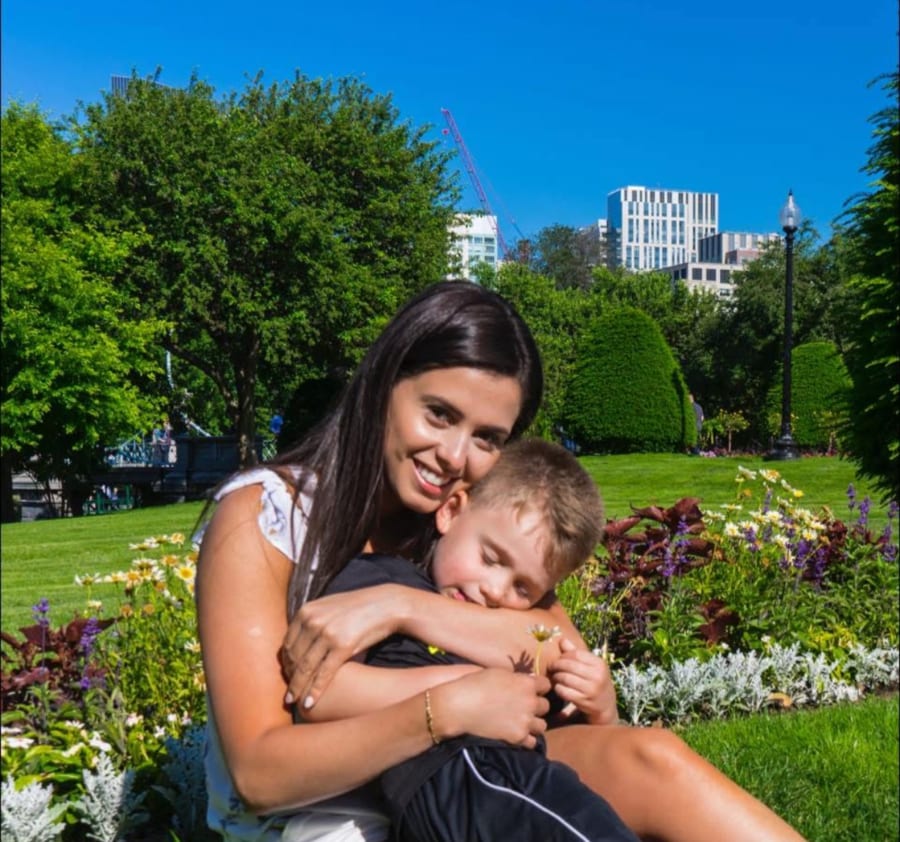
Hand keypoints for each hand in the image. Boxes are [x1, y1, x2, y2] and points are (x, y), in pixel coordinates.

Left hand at [281, 585, 406, 708]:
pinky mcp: (343, 646)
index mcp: (306, 611)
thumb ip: (312, 620)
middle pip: (293, 657)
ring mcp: (327, 633)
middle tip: (288, 694)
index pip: (288, 643)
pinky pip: (323, 674)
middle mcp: (313, 621)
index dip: (286, 663)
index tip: (287, 676)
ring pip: (305, 668)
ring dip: (297, 688)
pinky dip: (314, 691)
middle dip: (290, 677)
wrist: (387, 604)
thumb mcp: (329, 607)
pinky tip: (308, 703)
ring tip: (293, 702)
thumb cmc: (359, 607)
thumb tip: (299, 638)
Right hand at [432, 668, 550, 748]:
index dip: (538, 687)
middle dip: (536, 705)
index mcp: (527, 683)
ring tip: (521, 721)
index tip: (530, 690)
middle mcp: (531, 702)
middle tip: (524, 706)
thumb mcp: (499, 673)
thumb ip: (518, 678)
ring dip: (533, 723)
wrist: (460, 706)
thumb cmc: (476, 684)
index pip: (546, 685)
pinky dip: (527, 738)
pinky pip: (532, 742)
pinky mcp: (518, 737)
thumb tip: (529, 681)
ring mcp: (525, 721)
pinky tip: (517, 733)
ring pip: (542, 725)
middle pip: (545, 706)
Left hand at [547, 638, 618, 725]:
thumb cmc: (595, 680)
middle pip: (568, 665)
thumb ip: (576, 653)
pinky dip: (558, 688)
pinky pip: (564, 691)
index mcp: (599, 664)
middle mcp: (597, 676)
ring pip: (564, 678)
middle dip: (557, 665)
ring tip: (554, 676)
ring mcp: (591, 689)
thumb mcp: (591, 666)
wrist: (606, 705)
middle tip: (551, 667)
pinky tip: (558, 687)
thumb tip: (562, 640)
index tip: (559, 658)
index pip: (575, 654)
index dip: (564, 655)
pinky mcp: (583, 701)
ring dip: (556, 676)